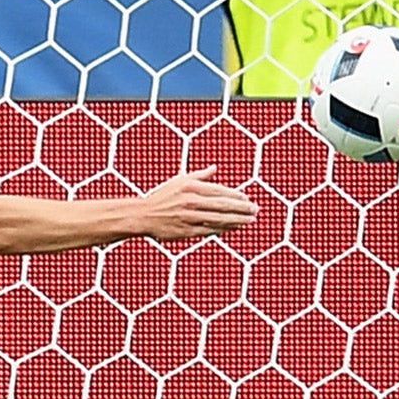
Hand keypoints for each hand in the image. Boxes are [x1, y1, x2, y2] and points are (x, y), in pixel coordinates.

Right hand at [134, 167, 256, 242]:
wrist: (144, 215)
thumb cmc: (163, 197)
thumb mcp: (179, 181)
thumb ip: (199, 175)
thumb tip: (215, 168)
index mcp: (190, 187)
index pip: (220, 191)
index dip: (236, 196)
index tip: (248, 199)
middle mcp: (191, 201)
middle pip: (223, 205)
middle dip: (242, 208)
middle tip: (255, 210)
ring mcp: (189, 217)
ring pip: (219, 219)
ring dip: (238, 220)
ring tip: (250, 220)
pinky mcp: (187, 231)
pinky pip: (211, 230)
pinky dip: (224, 229)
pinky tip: (234, 228)